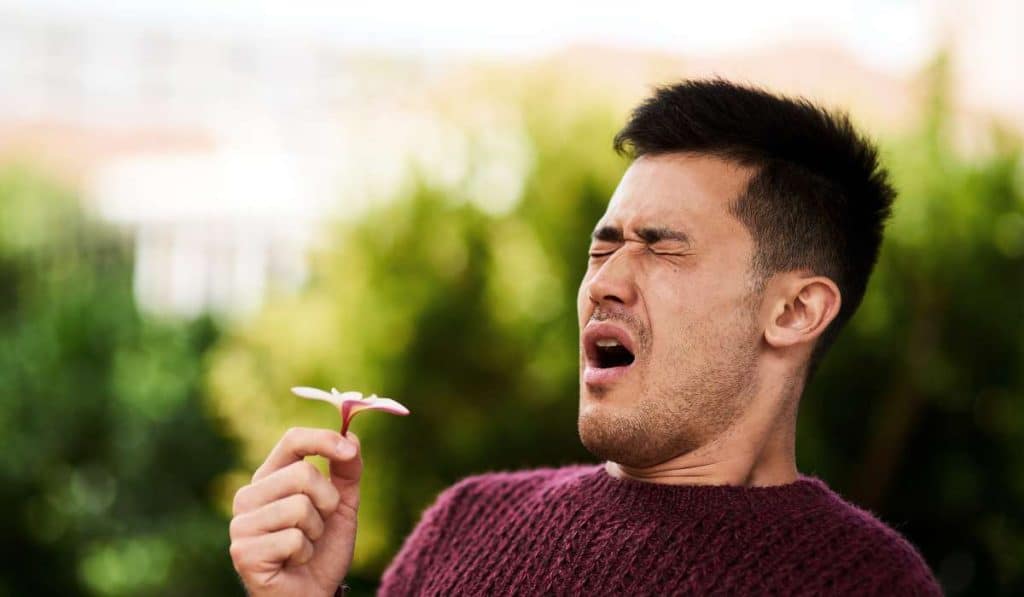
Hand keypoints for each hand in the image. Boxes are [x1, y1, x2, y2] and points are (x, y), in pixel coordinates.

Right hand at [229, 427, 361, 596]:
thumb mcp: (342, 505)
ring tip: (305, 546)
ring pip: (300, 507)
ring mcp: (241, 525)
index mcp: (270, 478)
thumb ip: (347, 471)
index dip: (322, 440)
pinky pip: (293, 539)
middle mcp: (248, 496)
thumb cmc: (323, 549)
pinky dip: (305, 553)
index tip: (348, 450)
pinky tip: (294, 562)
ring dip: (316, 532)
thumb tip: (352, 436)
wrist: (312, 594)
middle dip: (327, 502)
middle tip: (320, 525)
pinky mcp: (244, 552)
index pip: (292, 441)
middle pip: (302, 473)